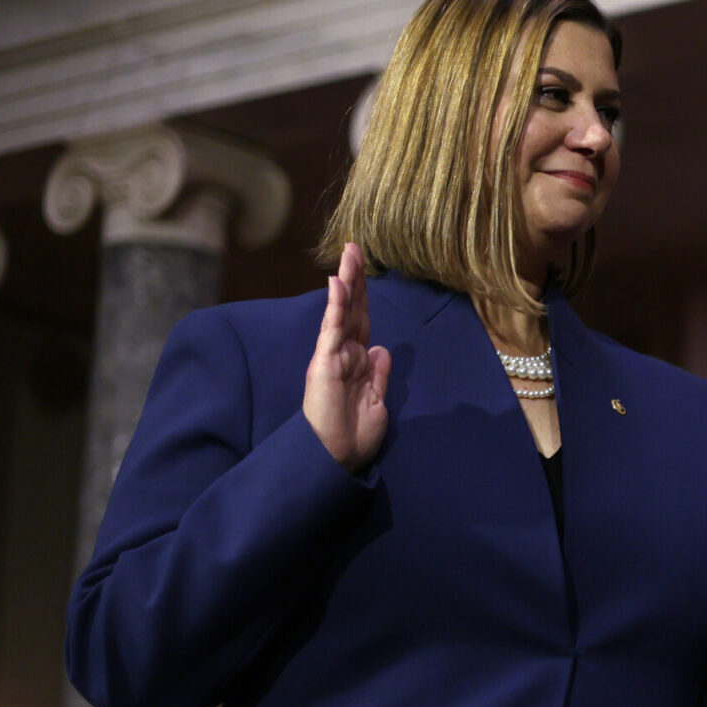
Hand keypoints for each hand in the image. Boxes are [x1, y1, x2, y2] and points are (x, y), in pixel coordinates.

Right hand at [304, 242, 391, 472]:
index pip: (363, 321)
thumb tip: (382, 348)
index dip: (365, 295)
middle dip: (355, 278)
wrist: (336, 459)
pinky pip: (332, 328)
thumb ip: (379, 375)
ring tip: (349, 253)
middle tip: (354, 247)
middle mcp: (344, 354)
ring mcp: (332, 356)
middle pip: (353, 309)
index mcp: (358, 362)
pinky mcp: (324, 362)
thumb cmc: (353, 436)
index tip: (366, 270)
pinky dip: (336, 305)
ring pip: (341, 312)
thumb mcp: (377, 402)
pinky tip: (337, 282)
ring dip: (347, 281)